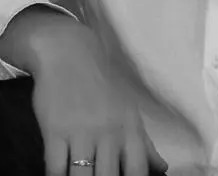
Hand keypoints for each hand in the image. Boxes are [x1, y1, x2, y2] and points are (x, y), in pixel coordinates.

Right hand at [29, 26, 167, 175]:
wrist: (70, 52)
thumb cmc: (102, 84)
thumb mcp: (129, 111)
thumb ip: (145, 144)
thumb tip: (162, 168)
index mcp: (131, 129)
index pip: (138, 169)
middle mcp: (108, 132)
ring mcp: (81, 132)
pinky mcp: (54, 131)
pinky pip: (55, 167)